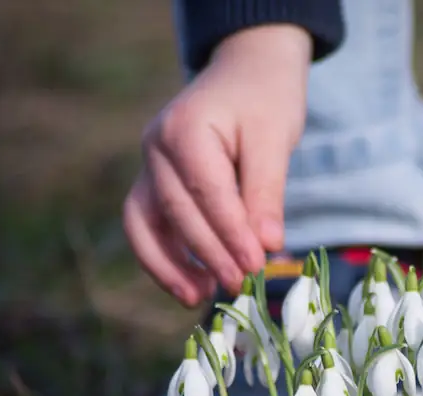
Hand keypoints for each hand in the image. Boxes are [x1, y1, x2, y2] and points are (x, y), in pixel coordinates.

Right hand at [123, 25, 310, 306]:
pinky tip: (192, 286)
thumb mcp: (275, 137)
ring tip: (203, 296)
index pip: (207, 192)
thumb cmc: (265, 100)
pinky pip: (147, 226)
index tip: (257, 265)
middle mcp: (156, 146)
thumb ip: (267, 191)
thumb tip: (267, 247)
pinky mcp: (153, 184)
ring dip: (170, 266)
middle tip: (244, 284)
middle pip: (178, 212)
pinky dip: (163, 259)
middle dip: (211, 254)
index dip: (232, 234)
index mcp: (185, 127)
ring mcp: (149, 166)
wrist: (246, 72)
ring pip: (146, 224)